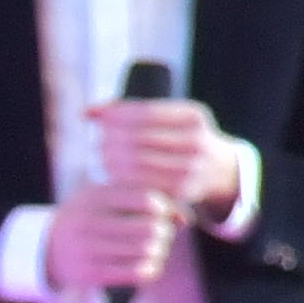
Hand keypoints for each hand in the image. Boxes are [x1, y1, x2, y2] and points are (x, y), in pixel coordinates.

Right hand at [45, 186, 187, 296]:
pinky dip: (152, 269)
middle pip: (152, 228)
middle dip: (165, 232)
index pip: (148, 200)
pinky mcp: (91, 274)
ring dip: (160, 251)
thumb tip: (186, 219)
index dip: (164, 208)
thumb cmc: (90, 218)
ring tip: (154, 249)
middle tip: (161, 235)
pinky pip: (138, 273)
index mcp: (95, 197)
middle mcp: (90, 222)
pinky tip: (148, 264)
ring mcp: (89, 249)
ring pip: (149, 251)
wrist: (45, 248)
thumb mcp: (109, 200)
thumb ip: (146, 201)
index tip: (162, 214)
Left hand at [87, 96, 237, 208]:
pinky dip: (121, 177)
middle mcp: (197, 142)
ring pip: (136, 163)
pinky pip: (142, 183)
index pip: (143, 112)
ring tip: (103, 154)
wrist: (218, 169)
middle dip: (110, 139)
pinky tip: (113, 171)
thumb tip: (86, 112)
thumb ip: (128, 111)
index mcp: (192, 117)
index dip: (114, 115)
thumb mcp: (167, 118)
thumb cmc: (180, 137)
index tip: (97, 118)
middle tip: (99, 140)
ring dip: (111, 159)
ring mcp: (192, 168)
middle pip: (138, 138)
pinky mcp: (182, 191)